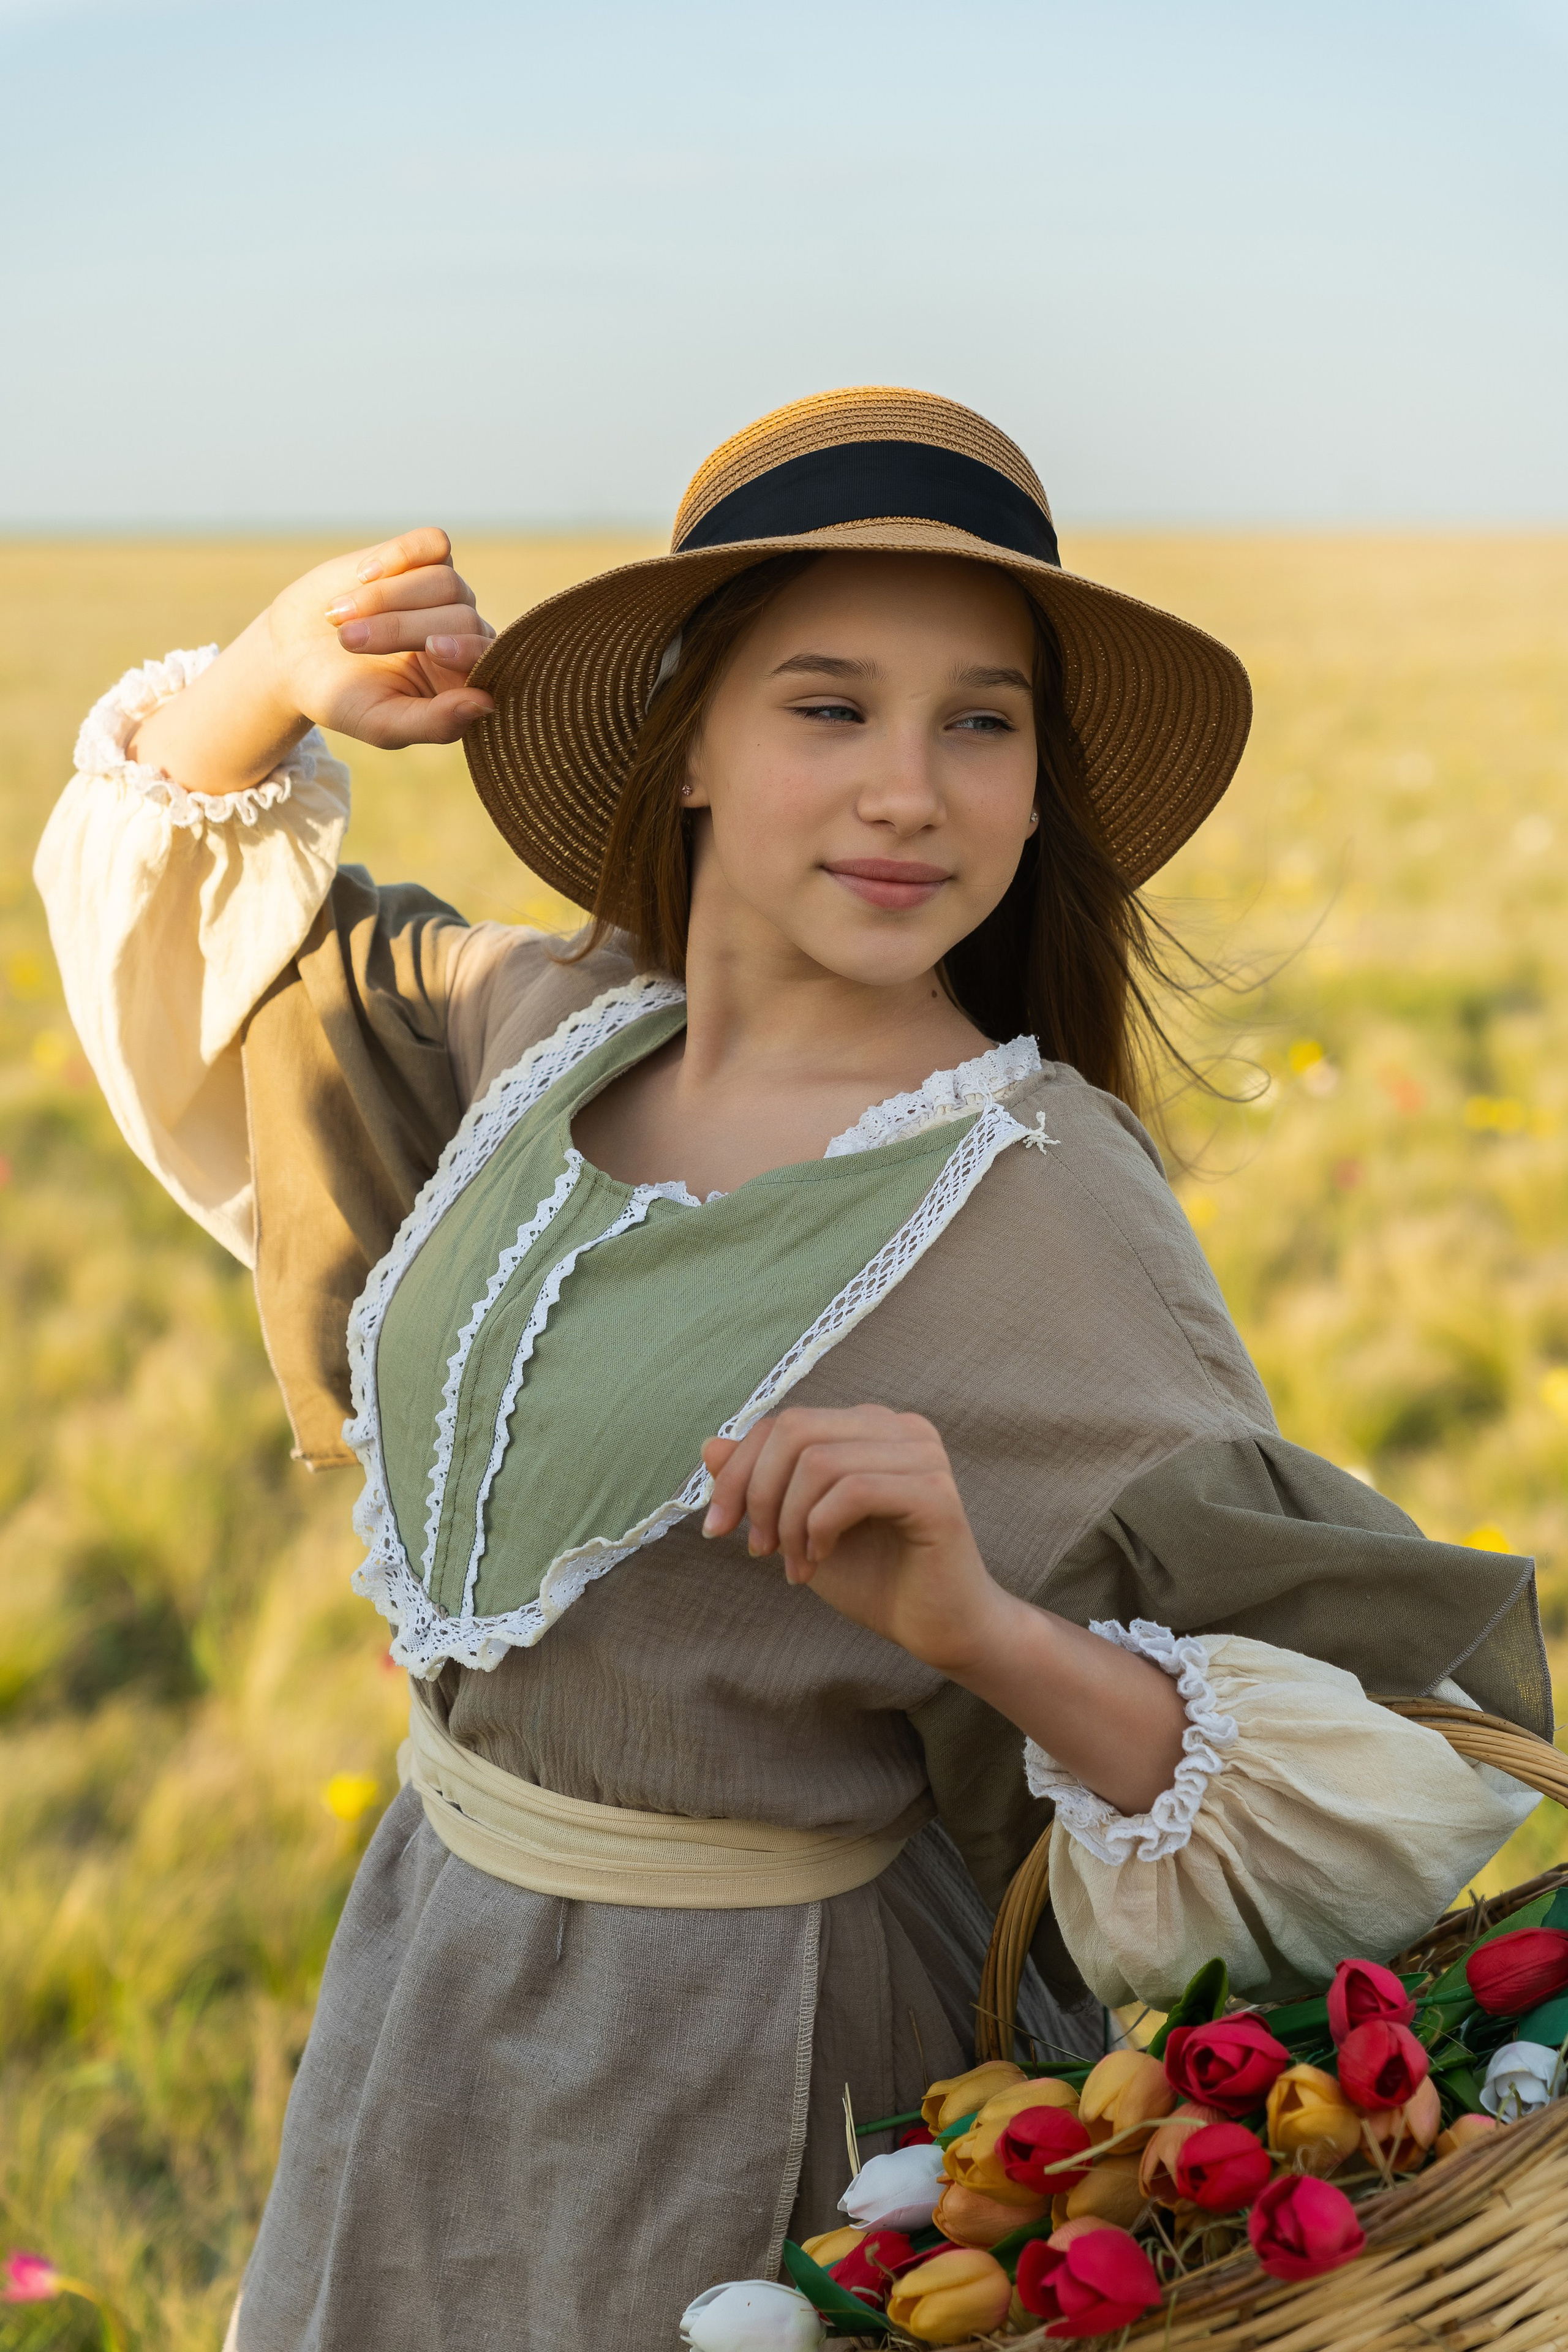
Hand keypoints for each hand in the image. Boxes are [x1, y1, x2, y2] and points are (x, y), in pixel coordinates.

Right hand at [128, 526, 497, 795]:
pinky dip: (397, 557)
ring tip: (339, 617)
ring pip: (444, 581)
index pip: (488, 658)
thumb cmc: (341, 698)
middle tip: (348, 642)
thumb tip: (488, 704)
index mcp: (463, 680)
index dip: (467, 650)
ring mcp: (445, 594)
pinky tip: (361, 575)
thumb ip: (437, 724)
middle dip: (400, 629)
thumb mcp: (383, 724)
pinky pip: (431, 544)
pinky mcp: (420, 559)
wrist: (293, 654)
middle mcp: (462, 634)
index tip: (432, 651)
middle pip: (459, 617)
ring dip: (386, 597)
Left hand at [701, 1400, 1188, 1814]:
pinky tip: (821, 1560)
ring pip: (818, 1462)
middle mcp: (899, 1427)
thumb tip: (710, 1445)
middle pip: (795, 1431)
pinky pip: (852, 1490)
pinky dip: (819, 1529)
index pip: (784, 1421)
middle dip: (758, 1493)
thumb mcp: (798, 1528)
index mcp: (868, 1426)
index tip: (719, 1528)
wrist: (940, 1630)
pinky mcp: (934, 1493)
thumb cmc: (875, 1578)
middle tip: (757, 1550)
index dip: (738, 1472)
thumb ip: (761, 1484)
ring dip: (789, 1522)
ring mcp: (922, 1455)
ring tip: (796, 1565)